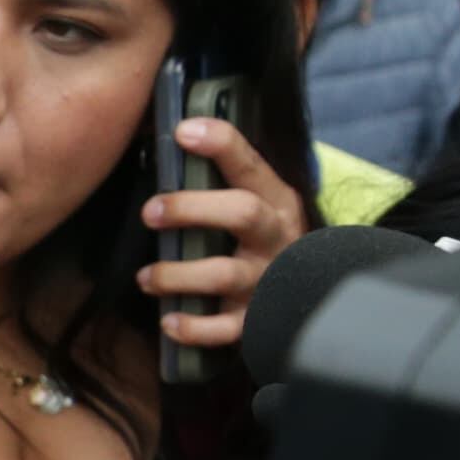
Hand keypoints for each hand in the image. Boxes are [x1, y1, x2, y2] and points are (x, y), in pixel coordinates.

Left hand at [138, 113, 311, 350]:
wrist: (313, 297)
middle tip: (150, 211)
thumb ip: (225, 181)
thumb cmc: (264, 241)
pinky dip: (193, 328)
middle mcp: (275, 237)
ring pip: (224, 274)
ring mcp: (267, 280)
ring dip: (177, 274)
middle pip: (242, 212)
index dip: (220, 144)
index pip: (250, 164)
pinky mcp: (256, 321)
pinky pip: (224, 329)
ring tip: (146, 278)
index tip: (183, 130)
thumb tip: (173, 141)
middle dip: (191, 208)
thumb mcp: (259, 203)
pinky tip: (168, 323)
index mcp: (276, 201)